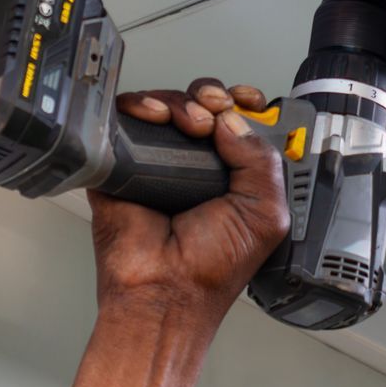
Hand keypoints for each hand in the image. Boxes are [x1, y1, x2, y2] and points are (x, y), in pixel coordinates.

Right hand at [89, 79, 288, 320]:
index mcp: (233, 173)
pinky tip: (155, 117)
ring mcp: (157, 160)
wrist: (164, 291)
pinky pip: (124, 117)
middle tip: (213, 111)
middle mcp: (195, 162)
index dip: (243, 102)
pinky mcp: (120, 161)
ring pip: (165, 103)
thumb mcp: (265, 213)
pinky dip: (140, 105)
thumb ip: (263, 160)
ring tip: (189, 123)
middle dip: (211, 96)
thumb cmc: (212, 268)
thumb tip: (235, 118)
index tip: (246, 101)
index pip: (239, 119)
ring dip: (181, 102)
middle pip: (201, 102)